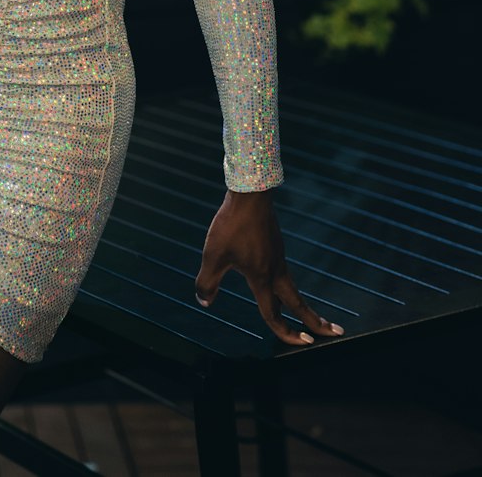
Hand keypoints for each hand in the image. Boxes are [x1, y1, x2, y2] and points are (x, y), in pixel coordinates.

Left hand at [194, 189, 343, 346]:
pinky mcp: (275, 245)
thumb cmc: (231, 225)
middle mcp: (275, 270)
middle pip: (298, 302)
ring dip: (302, 305)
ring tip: (310, 316)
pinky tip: (279, 285)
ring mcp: (278, 256)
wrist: (250, 194)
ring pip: (292, 288)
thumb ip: (207, 281)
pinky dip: (288, 288)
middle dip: (315, 321)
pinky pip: (283, 272)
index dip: (286, 333)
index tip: (304, 344)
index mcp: (262, 278)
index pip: (274, 314)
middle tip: (333, 333)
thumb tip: (204, 302)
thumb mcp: (213, 255)